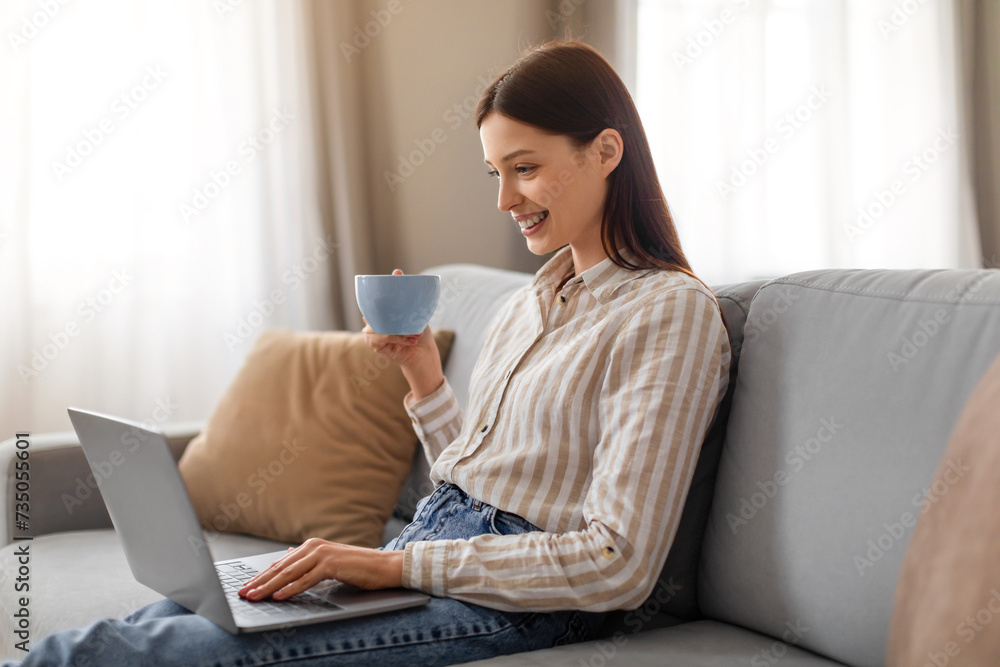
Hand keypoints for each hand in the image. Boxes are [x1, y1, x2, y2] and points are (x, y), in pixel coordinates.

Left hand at [238, 538, 404, 600]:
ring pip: (289, 573)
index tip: (246, 587)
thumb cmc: (358, 567)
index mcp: (312, 546)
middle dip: (259, 582)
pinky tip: (279, 596)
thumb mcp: (329, 563)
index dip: (262, 576)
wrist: (384, 566)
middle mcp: (314, 547)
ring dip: (269, 586)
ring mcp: (323, 554)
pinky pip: (307, 579)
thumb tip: (287, 557)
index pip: (280, 564)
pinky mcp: (332, 565)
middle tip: (243, 593)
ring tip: (255, 596)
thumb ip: (308, 561)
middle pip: (280, 568)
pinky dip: (291, 589)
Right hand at [362, 269, 443, 399]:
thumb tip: (397, 271)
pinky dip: (398, 338)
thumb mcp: (414, 310)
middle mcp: (372, 322)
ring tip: (415, 332)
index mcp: (379, 313)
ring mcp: (371, 334)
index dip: (380, 295)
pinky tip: (411, 340)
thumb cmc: (419, 332)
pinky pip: (380, 338)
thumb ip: (405, 293)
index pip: (373, 300)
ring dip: (398, 329)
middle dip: (392, 314)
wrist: (423, 354)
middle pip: (372, 311)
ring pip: (376, 325)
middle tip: (411, 320)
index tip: (398, 293)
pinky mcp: (374, 346)